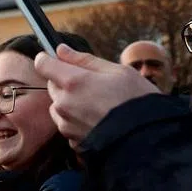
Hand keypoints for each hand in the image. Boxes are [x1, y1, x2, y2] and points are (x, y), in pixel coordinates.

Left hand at [34, 44, 156, 144]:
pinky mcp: (71, 141)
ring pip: (58, 106)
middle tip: (93, 85)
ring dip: (70, 102)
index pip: (43, 64)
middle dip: (65, 82)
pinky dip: (77, 120)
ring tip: (98, 105)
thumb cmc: (137, 102)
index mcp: (73, 82)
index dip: (48, 59)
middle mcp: (63, 103)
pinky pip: (67, 124)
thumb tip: (61, 50)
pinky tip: (98, 121)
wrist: (148, 141)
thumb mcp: (119, 72)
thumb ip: (85, 60)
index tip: (54, 58)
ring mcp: (66, 124)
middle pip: (52, 85)